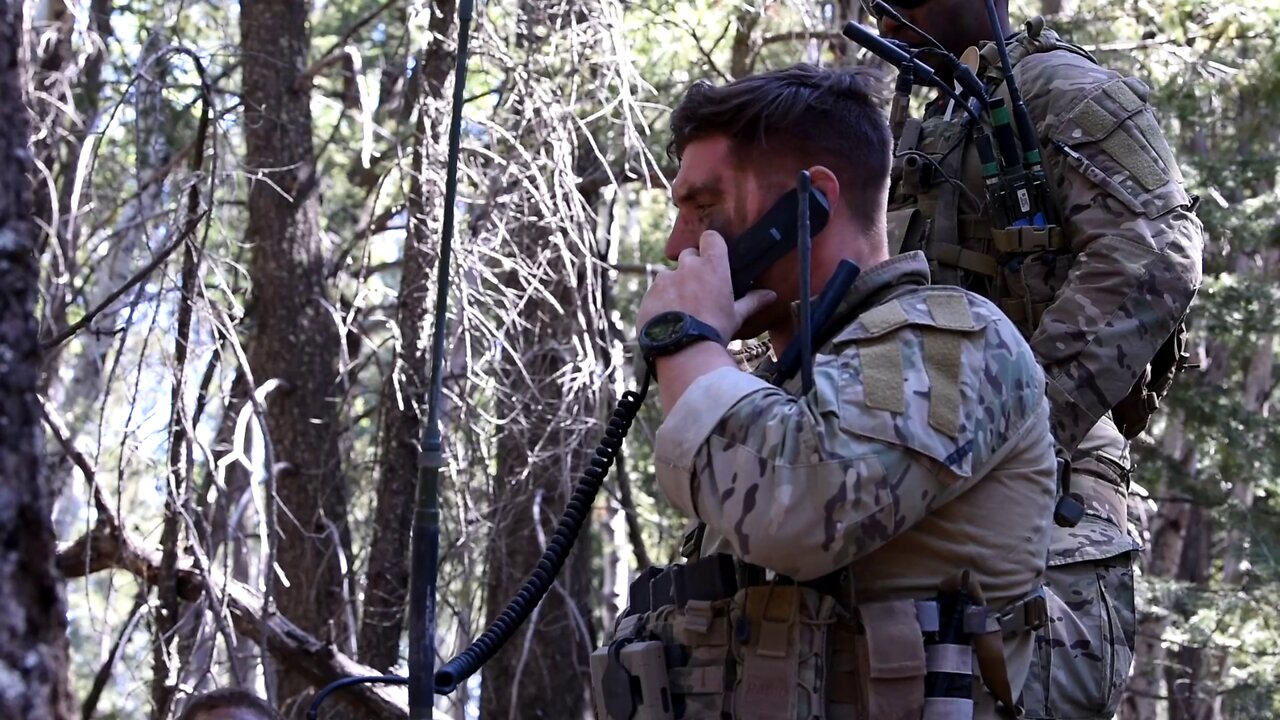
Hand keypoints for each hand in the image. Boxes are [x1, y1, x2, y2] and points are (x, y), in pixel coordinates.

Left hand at [636, 230, 775, 341]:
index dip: (711, 245)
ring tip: (681, 309)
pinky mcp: (649, 294)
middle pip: (688, 256)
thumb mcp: (736, 316)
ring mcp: (665, 279)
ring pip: (669, 275)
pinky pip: (655, 293)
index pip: (711, 238)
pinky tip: (667, 320)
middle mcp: (687, 266)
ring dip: (674, 286)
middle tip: (698, 290)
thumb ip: (752, 301)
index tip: (712, 256)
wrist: (684, 351)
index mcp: (712, 266)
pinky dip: (660, 301)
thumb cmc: (715, 330)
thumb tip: (771, 295)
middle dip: (692, 267)